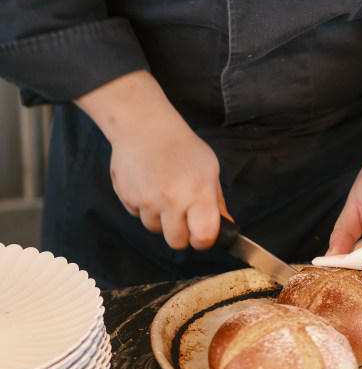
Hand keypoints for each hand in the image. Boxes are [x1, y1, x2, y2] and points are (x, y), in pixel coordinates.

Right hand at [75, 71, 228, 249]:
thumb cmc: (182, 146)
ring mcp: (147, 199)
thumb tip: (226, 227)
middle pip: (176, 242)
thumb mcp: (209, 168)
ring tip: (162, 191)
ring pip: (155, 229)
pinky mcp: (127, 197)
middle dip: (180, 233)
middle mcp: (172, 198)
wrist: (145, 126)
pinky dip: (143, 206)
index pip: (204, 236)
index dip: (203, 241)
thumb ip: (217, 201)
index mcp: (198, 191)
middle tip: (181, 214)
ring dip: (160, 218)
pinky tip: (147, 184)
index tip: (202, 235)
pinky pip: (137, 215)